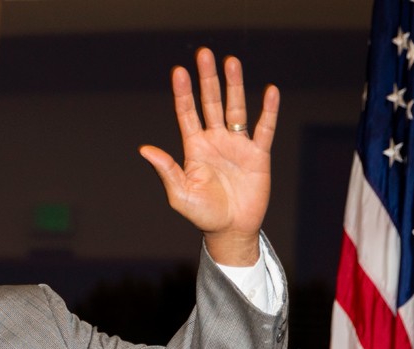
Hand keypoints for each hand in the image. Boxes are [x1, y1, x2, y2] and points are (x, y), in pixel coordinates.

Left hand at [139, 47, 279, 265]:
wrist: (231, 230)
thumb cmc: (203, 214)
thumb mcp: (180, 193)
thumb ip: (166, 169)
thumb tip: (144, 149)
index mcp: (194, 148)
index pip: (187, 113)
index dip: (183, 93)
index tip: (179, 71)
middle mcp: (215, 141)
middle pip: (211, 102)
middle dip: (207, 79)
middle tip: (204, 53)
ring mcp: (237, 145)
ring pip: (235, 108)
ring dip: (234, 85)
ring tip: (231, 62)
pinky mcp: (258, 154)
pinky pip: (264, 128)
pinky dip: (268, 110)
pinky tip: (269, 91)